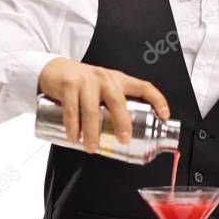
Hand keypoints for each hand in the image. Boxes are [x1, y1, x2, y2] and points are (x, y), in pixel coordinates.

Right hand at [38, 58, 169, 153]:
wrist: (55, 70)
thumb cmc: (83, 84)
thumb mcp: (103, 89)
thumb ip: (113, 106)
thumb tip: (124, 135)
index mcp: (118, 80)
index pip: (143, 87)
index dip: (157, 100)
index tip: (164, 116)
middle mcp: (105, 78)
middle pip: (118, 102)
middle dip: (122, 123)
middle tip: (124, 140)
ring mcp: (86, 81)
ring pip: (92, 110)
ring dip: (92, 132)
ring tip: (92, 148)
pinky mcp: (69, 85)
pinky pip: (72, 110)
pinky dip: (73, 127)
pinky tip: (74, 138)